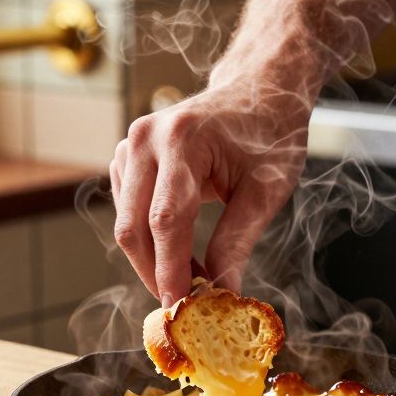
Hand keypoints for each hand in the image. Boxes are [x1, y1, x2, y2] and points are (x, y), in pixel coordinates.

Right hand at [110, 81, 307, 305]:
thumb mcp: (266, 189)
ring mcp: (131, 146)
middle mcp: (146, 139)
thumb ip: (238, 240)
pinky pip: (128, 213)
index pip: (166, 219)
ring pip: (126, 224)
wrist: (258, 89)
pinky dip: (150, 242)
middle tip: (185, 305)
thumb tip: (223, 291)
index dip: (170, 269)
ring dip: (153, 261)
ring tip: (193, 277)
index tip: (181, 306)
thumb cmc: (268, 133)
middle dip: (155, 273)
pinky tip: (180, 254)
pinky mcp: (127, 158)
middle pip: (134, 226)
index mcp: (183, 139)